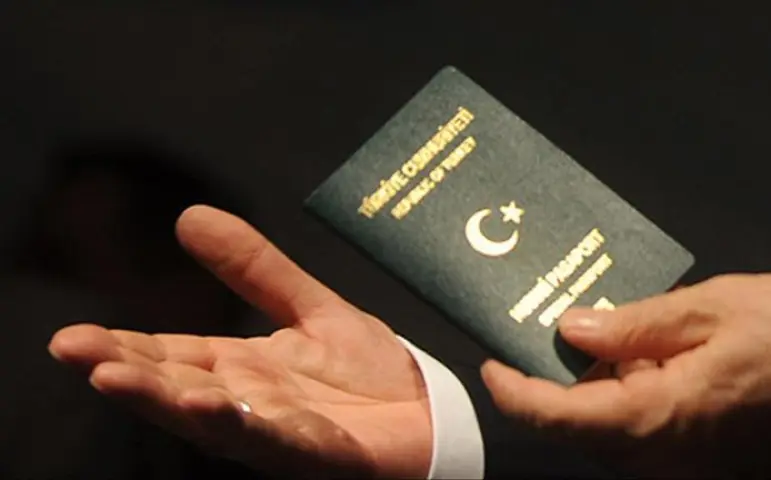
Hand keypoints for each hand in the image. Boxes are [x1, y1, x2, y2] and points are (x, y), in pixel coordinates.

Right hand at [47, 206, 431, 478]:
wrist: (431, 412)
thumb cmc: (369, 372)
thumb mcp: (310, 307)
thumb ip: (255, 268)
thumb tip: (189, 215)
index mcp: (243, 371)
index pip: (172, 357)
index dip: (124, 349)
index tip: (73, 337)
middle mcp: (252, 406)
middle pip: (179, 389)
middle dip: (127, 373)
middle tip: (74, 353)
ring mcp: (284, 433)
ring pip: (215, 421)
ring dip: (167, 402)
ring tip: (117, 380)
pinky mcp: (325, 453)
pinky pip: (283, 441)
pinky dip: (248, 426)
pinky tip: (216, 406)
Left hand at [482, 274, 770, 478]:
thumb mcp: (704, 309)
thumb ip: (630, 324)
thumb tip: (572, 328)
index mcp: (654, 416)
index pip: (556, 418)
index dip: (514, 395)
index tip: (492, 367)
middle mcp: (664, 455)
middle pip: (582, 427)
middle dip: (568, 381)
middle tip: (575, 328)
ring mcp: (687, 464)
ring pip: (616, 433)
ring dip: (608, 387)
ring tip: (631, 334)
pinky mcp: (707, 462)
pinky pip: (651, 437)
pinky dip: (640, 399)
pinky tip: (662, 358)